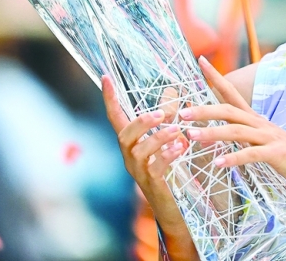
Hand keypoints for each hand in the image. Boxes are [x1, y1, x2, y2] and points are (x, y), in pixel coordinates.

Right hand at [101, 75, 194, 250]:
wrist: (174, 208)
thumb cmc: (169, 169)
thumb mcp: (167, 138)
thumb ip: (167, 115)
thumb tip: (172, 88)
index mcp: (131, 142)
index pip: (116, 117)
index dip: (110, 98)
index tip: (105, 77)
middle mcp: (129, 156)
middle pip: (124, 135)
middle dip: (141, 122)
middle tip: (161, 114)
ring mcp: (138, 171)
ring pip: (139, 151)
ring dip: (158, 137)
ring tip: (177, 130)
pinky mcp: (152, 184)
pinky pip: (155, 168)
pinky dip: (166, 156)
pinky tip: (180, 148)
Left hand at [182, 57, 285, 196]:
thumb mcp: (264, 141)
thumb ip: (245, 135)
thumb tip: (224, 133)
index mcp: (255, 119)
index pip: (231, 92)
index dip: (215, 77)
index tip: (199, 60)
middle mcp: (260, 124)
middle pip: (228, 110)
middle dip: (204, 110)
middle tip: (181, 113)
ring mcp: (269, 137)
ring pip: (236, 130)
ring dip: (212, 133)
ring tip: (191, 136)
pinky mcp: (276, 154)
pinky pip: (251, 155)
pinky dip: (233, 158)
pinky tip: (218, 163)